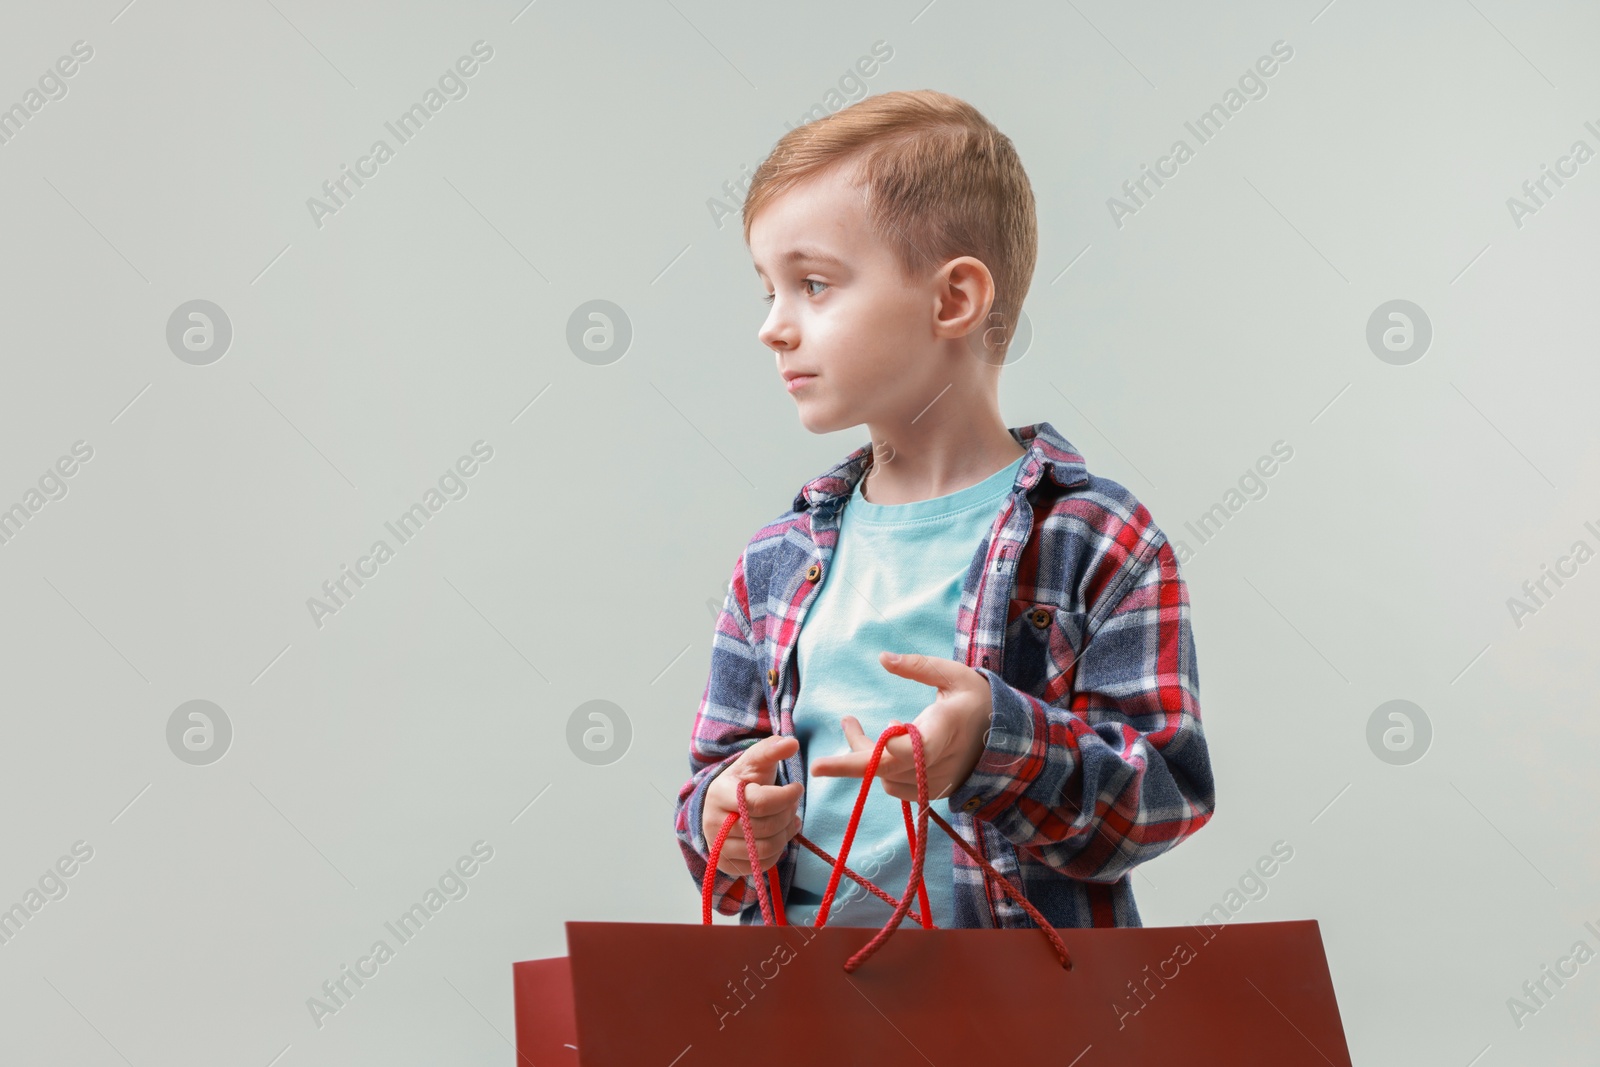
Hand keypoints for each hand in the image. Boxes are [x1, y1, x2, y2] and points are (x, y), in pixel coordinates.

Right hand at [703, 735, 803, 875]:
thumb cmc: (743, 782)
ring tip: (790, 818)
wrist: (722, 806)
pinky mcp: (727, 865)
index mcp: (719, 794)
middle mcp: (713, 824)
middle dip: (788, 814)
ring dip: (786, 833)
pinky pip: (762, 865)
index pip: (759, 802)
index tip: (797, 787)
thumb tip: (791, 743)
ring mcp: (718, 848)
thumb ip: (772, 750)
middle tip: (793, 803)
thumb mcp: (755, 762)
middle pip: (765, 827)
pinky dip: (777, 850)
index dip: (786, 796)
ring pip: (766, 848)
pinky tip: (779, 834)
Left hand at [809, 652, 992, 803]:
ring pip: (885, 778)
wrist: (1009, 739)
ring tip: (853, 724)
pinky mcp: (932, 792)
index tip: (825, 756)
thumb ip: (918, 667)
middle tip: (816, 765)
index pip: (900, 750)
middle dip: (848, 765)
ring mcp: (935, 782)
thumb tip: (882, 658)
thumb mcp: (953, 674)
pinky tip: (886, 741)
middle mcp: (938, 763)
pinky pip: (895, 786)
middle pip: (884, 771)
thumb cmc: (978, 700)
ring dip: (864, 755)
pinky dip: (881, 768)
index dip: (863, 754)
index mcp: (942, 730)